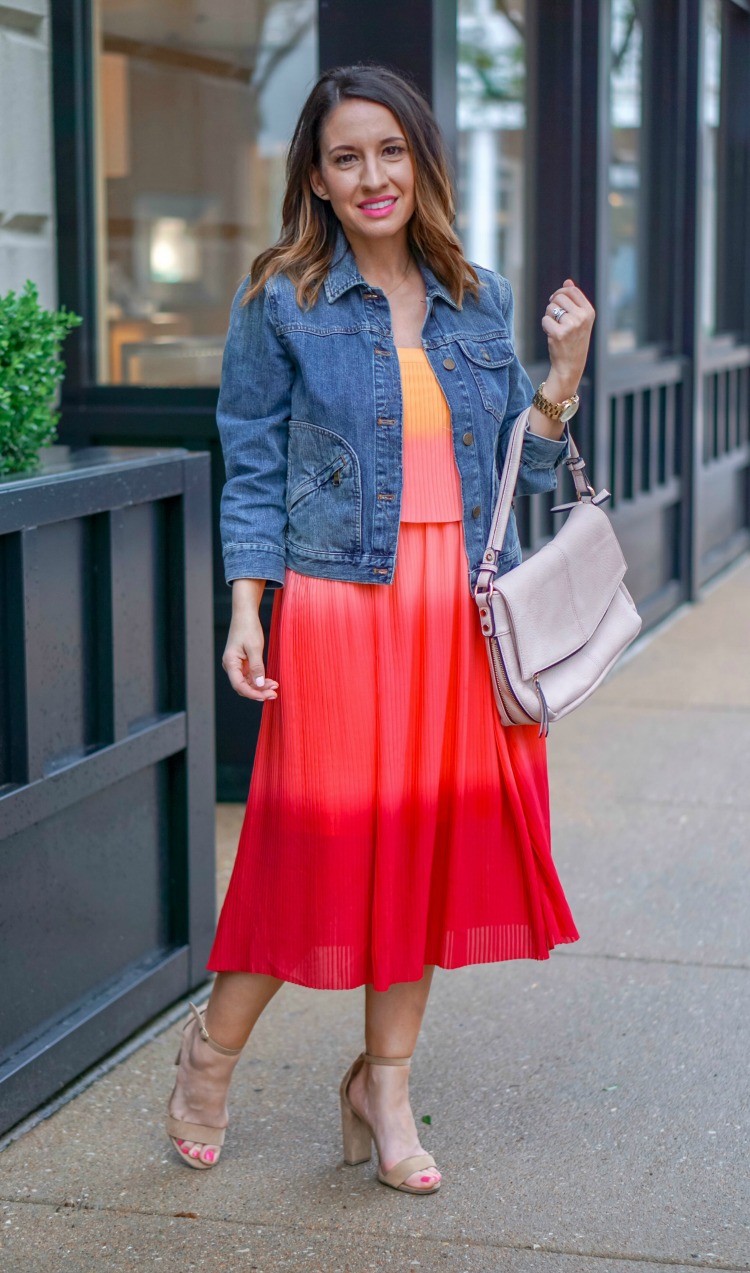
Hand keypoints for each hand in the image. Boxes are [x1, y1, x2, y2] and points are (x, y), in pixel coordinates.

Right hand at [222, 609, 278, 702]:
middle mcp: (231, 666)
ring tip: (275, 687)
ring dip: (260, 686)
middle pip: (243, 686)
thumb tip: (258, 685)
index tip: (265, 696)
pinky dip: (260, 679)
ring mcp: (237, 665)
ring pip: (247, 682)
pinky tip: (270, 681)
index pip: (239, 685)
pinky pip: (250, 676)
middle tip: (274, 694)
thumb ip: (257, 667)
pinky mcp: (243, 662)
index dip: (252, 693)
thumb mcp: (255, 648)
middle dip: (258, 692)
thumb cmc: (248, 627)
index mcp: (230, 662)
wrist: (245, 614)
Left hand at [541, 278, 594, 395]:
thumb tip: (567, 281)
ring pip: (551, 307)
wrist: (570, 365)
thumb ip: (574, 300)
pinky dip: (545, 326)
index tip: (556, 300)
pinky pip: (545, 319)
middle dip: (553, 304)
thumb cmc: (574, 340)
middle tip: (555, 317)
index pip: (572, 290)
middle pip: (559, 297)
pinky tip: (552, 335)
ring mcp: (571, 326)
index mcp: (589, 312)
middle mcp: (582, 317)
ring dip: (549, 316)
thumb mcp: (579, 319)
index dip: (560, 292)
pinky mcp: (559, 334)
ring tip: (556, 327)